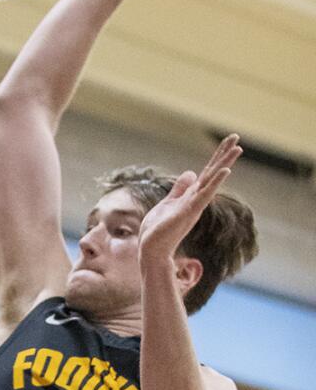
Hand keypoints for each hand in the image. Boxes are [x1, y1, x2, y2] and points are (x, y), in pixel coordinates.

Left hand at [139, 136, 241, 263]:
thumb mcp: (168, 203)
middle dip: (224, 156)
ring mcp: (193, 206)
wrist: (151, 251)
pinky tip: (224, 171)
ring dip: (224, 164)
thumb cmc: (158, 231)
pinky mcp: (187, 212)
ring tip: (238, 149)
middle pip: (212, 173)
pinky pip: (203, 195)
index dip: (216, 157)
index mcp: (191, 197)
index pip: (206, 173)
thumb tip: (191, 173)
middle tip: (237, 137)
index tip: (229, 141)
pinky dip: (214, 183)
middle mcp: (196, 200)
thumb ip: (179, 189)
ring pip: (212, 181)